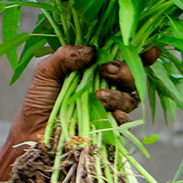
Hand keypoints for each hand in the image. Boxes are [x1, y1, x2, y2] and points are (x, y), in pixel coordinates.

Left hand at [9, 44, 160, 140]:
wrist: (32, 132)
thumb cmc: (39, 100)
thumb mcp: (46, 72)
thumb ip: (65, 56)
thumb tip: (92, 51)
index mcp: (96, 71)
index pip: (124, 59)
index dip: (141, 54)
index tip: (151, 50)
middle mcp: (108, 88)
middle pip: (132, 78)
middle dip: (126, 71)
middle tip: (106, 70)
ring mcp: (109, 109)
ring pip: (131, 99)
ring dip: (119, 94)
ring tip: (98, 95)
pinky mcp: (108, 129)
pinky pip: (125, 122)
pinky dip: (120, 116)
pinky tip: (110, 113)